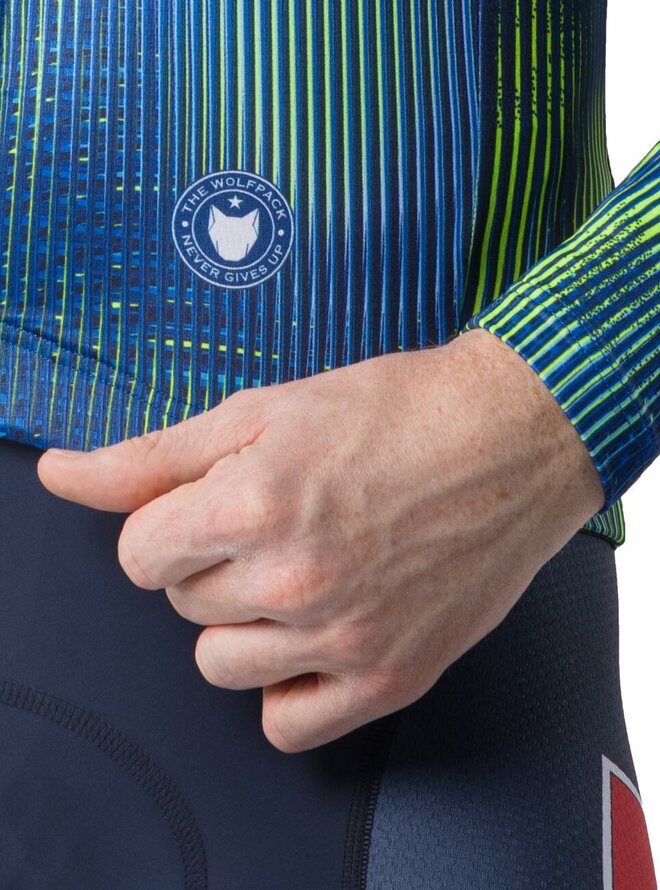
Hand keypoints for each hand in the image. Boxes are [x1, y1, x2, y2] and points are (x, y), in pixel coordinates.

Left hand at [36, 329, 603, 752]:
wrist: (510, 437)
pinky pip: (287, 723)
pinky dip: (287, 685)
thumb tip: (62, 476)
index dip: (169, 525)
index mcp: (254, 505)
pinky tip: (312, 635)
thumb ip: (151, 457)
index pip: (138, 555)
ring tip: (298, 571)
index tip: (210, 508)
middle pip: (182, 603)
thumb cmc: (398, 411)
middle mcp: (295, 580)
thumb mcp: (262, 410)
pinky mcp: (391, 676)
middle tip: (277, 521)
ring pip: (221, 663)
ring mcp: (345, 637)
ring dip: (243, 621)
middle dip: (211, 561)